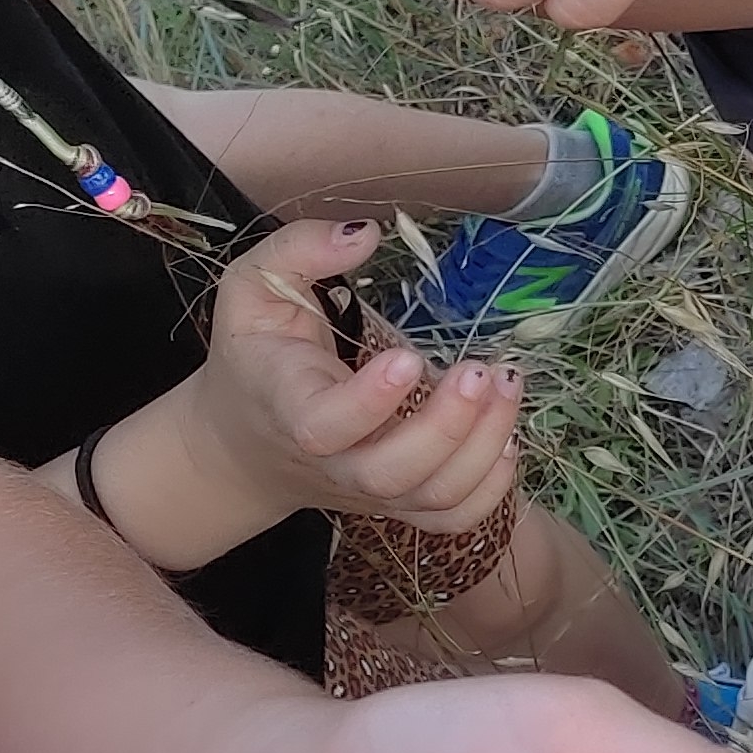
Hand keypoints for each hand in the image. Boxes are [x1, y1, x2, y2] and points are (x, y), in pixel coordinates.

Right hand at [193, 220, 521, 532]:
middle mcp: (334, 461)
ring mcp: (370, 490)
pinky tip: (508, 436)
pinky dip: (491, 490)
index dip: (371, 401)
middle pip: (393, 472)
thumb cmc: (257, 354)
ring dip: (484, 447)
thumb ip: (299, 251)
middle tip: (482, 370)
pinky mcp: (399, 503)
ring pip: (433, 497)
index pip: (326, 425)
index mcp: (290, 407)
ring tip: (508, 385)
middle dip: (447, 426)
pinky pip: (452, 517)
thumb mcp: (254, 289)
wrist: (243, 441)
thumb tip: (365, 234)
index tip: (411, 357)